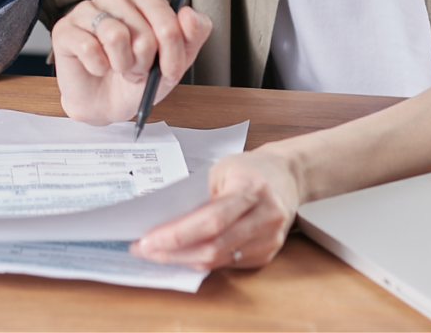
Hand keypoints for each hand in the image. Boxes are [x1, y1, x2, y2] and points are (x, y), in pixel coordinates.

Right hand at [52, 0, 210, 124]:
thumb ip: (193, 35)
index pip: (163, 10)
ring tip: (118, 69)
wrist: (106, 105)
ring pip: (115, 35)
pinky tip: (98, 68)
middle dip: (145, 61)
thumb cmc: (138, 78)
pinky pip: (89, 47)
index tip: (169, 69)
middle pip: (141, 28)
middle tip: (138, 70)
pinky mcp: (65, 29)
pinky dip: (99, 67)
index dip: (170, 45)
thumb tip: (188, 14)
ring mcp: (86, 10)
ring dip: (122, 65)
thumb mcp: (175, 61)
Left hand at [131, 147, 299, 270]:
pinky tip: (183, 254)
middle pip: (214, 246)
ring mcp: (269, 240)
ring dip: (184, 260)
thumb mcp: (221, 168)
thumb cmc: (249, 168)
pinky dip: (202, 260)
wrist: (287, 175)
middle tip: (143, 249)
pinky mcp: (267, 254)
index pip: (211, 219)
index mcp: (251, 188)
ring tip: (156, 253)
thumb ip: (198, 193)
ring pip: (219, 260)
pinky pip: (228, 263)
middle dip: (174, 252)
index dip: (177, 234)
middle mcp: (265, 217)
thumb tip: (163, 218)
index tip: (147, 239)